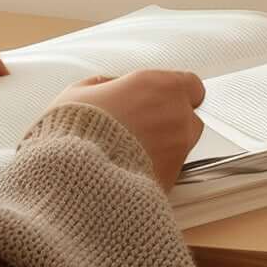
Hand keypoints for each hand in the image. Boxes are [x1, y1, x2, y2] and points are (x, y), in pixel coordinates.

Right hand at [51, 70, 205, 186]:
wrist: (77, 182)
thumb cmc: (75, 134)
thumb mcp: (78, 94)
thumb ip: (104, 85)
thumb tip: (110, 87)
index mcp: (156, 86)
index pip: (191, 84)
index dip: (175, 93)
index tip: (160, 100)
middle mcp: (175, 115)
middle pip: (190, 117)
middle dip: (171, 122)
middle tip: (142, 130)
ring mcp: (178, 149)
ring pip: (183, 146)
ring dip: (166, 148)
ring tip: (133, 155)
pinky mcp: (173, 180)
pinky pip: (172, 171)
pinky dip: (158, 171)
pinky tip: (132, 172)